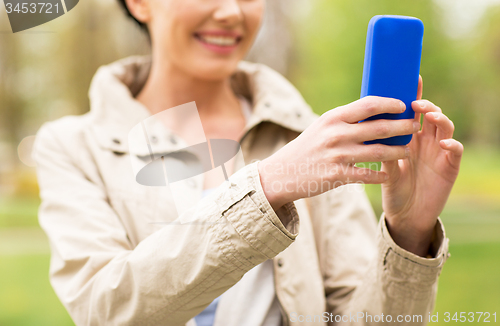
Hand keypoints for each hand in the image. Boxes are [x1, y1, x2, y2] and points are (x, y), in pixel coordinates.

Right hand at [259, 96, 420, 210]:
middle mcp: (336, 134)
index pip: (368, 105)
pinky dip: (381, 175)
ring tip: (408, 151)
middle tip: (415, 127)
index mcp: (333, 118)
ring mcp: (338, 155)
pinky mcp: (337, 175)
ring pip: (379, 152)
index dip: (390, 103)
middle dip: (403, 127)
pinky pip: (368, 175)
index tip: (404, 105)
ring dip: (398, 152)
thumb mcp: (322, 127)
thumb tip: (375, 111)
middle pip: (379, 128)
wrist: (283, 173)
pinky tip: (388, 175)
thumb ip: (345, 120)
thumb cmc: (307, 147)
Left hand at [382, 76, 463, 256]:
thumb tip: (367, 129)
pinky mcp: (449, 168)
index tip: (410, 79)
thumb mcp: (384, 167)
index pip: (413, 112)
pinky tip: (444, 144)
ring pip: (445, 128)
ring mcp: (439, 153)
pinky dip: (452, 146)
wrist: (405, 215)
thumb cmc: (394, 188)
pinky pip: (455, 152)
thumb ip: (381, 148)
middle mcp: (426, 141)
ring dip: (438, 119)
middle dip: (425, 104)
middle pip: (431, 115)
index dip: (414, 95)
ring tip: (428, 115)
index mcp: (409, 137)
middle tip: (415, 102)